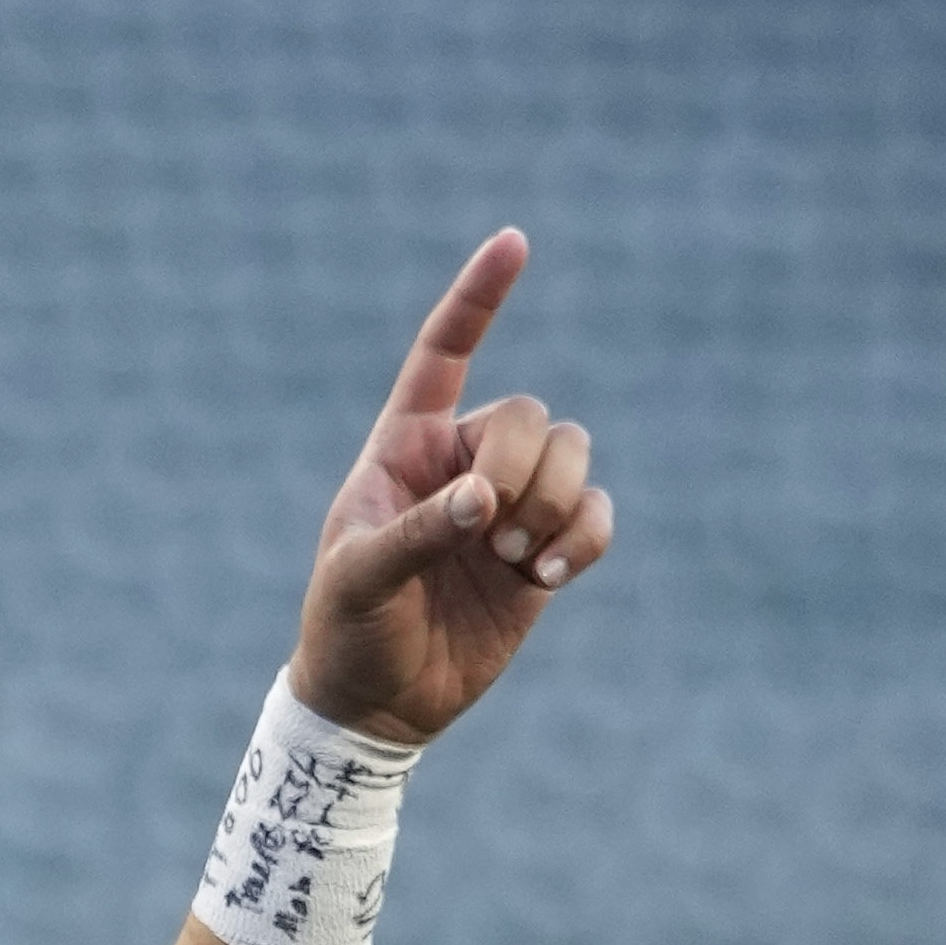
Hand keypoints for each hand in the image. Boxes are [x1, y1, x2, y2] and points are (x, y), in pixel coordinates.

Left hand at [284, 231, 613, 748]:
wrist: (378, 702)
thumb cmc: (348, 628)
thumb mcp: (359, 578)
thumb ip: (416, 533)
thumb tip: (483, 500)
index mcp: (406, 447)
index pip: (443, 353)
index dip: (479, 299)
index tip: (514, 242)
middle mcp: (466, 462)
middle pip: (532, 415)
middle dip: (524, 466)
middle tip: (490, 530)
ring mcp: (511, 505)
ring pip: (576, 454)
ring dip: (558, 501)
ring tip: (516, 557)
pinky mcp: (545, 550)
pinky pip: (597, 513)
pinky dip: (588, 538)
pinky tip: (550, 576)